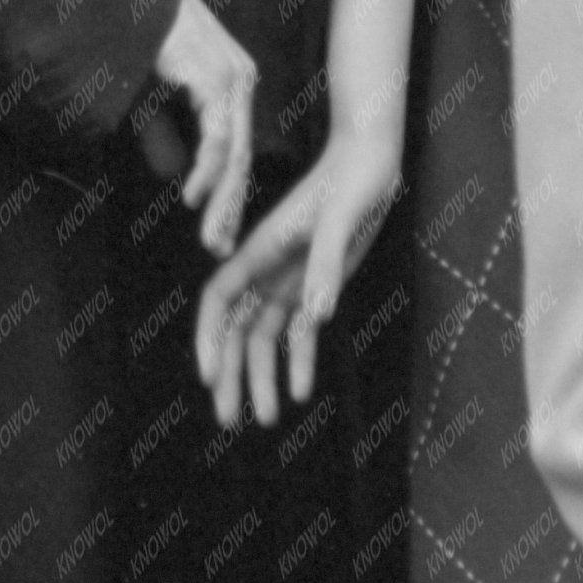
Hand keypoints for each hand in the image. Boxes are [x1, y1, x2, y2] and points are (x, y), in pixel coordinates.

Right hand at [146, 0, 256, 256]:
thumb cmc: (129, 39)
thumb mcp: (144, 99)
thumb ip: (161, 135)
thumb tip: (171, 175)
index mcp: (228, 84)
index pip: (235, 150)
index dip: (227, 194)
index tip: (217, 234)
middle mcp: (238, 80)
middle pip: (241, 157)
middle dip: (231, 207)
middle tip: (221, 249)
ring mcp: (229, 77)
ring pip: (235, 152)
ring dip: (223, 199)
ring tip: (212, 237)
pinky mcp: (213, 76)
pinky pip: (218, 135)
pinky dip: (208, 171)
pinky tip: (195, 198)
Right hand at [191, 128, 400, 427]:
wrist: (374, 161)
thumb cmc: (352, 179)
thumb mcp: (340, 218)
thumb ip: (325, 264)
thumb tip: (317, 316)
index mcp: (261, 251)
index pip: (220, 301)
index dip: (208, 339)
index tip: (209, 378)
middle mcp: (268, 269)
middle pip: (237, 330)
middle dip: (231, 375)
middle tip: (230, 422)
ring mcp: (290, 279)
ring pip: (264, 337)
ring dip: (263, 377)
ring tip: (267, 420)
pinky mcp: (315, 284)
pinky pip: (299, 331)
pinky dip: (298, 362)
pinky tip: (301, 393)